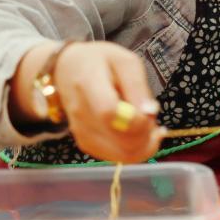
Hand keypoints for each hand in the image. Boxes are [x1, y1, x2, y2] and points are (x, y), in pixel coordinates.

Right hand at [11, 41, 163, 162]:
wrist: (66, 70)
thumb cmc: (100, 62)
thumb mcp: (125, 62)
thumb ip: (137, 86)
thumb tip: (149, 113)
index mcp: (88, 84)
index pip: (110, 113)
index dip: (136, 120)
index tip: (150, 112)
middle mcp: (81, 113)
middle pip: (120, 141)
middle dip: (148, 133)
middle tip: (153, 115)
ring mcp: (81, 132)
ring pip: (121, 155)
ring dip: (144, 144)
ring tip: (149, 123)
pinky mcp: (85, 143)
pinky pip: (116, 157)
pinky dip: (135, 150)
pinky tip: (140, 133)